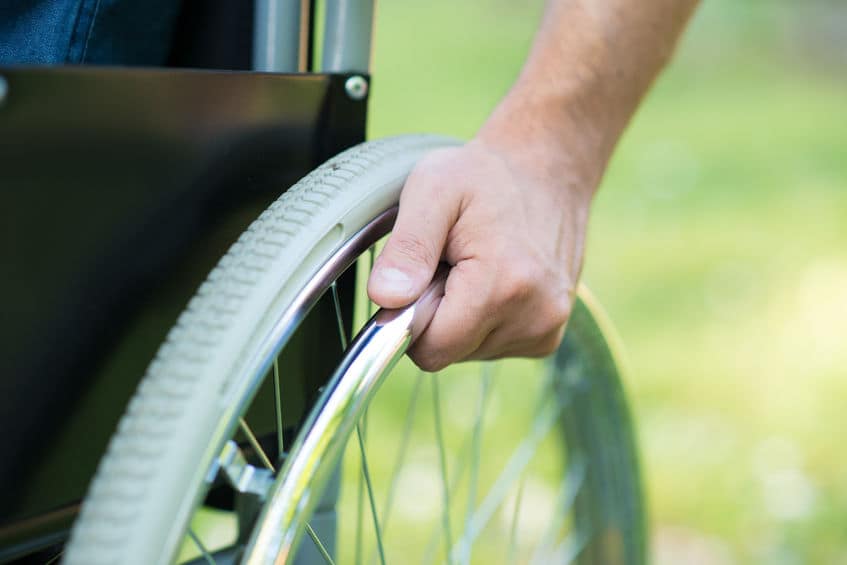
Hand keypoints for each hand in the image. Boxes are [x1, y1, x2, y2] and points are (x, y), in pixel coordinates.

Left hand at [367, 137, 593, 370]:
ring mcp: (546, 328)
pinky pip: (493, 346)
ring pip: (469, 350)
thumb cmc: (485, 175)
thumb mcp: (432, 191)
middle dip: (437, 313)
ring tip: (476, 264)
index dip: (412, 315)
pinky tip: (496, 277)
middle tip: (452, 261)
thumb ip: (407, 248)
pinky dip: (484, 319)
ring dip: (460, 315)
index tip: (425, 272)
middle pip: (449, 352)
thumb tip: (385, 299)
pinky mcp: (549, 333)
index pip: (430, 349)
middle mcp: (534, 316)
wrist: (546, 166)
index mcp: (502, 285)